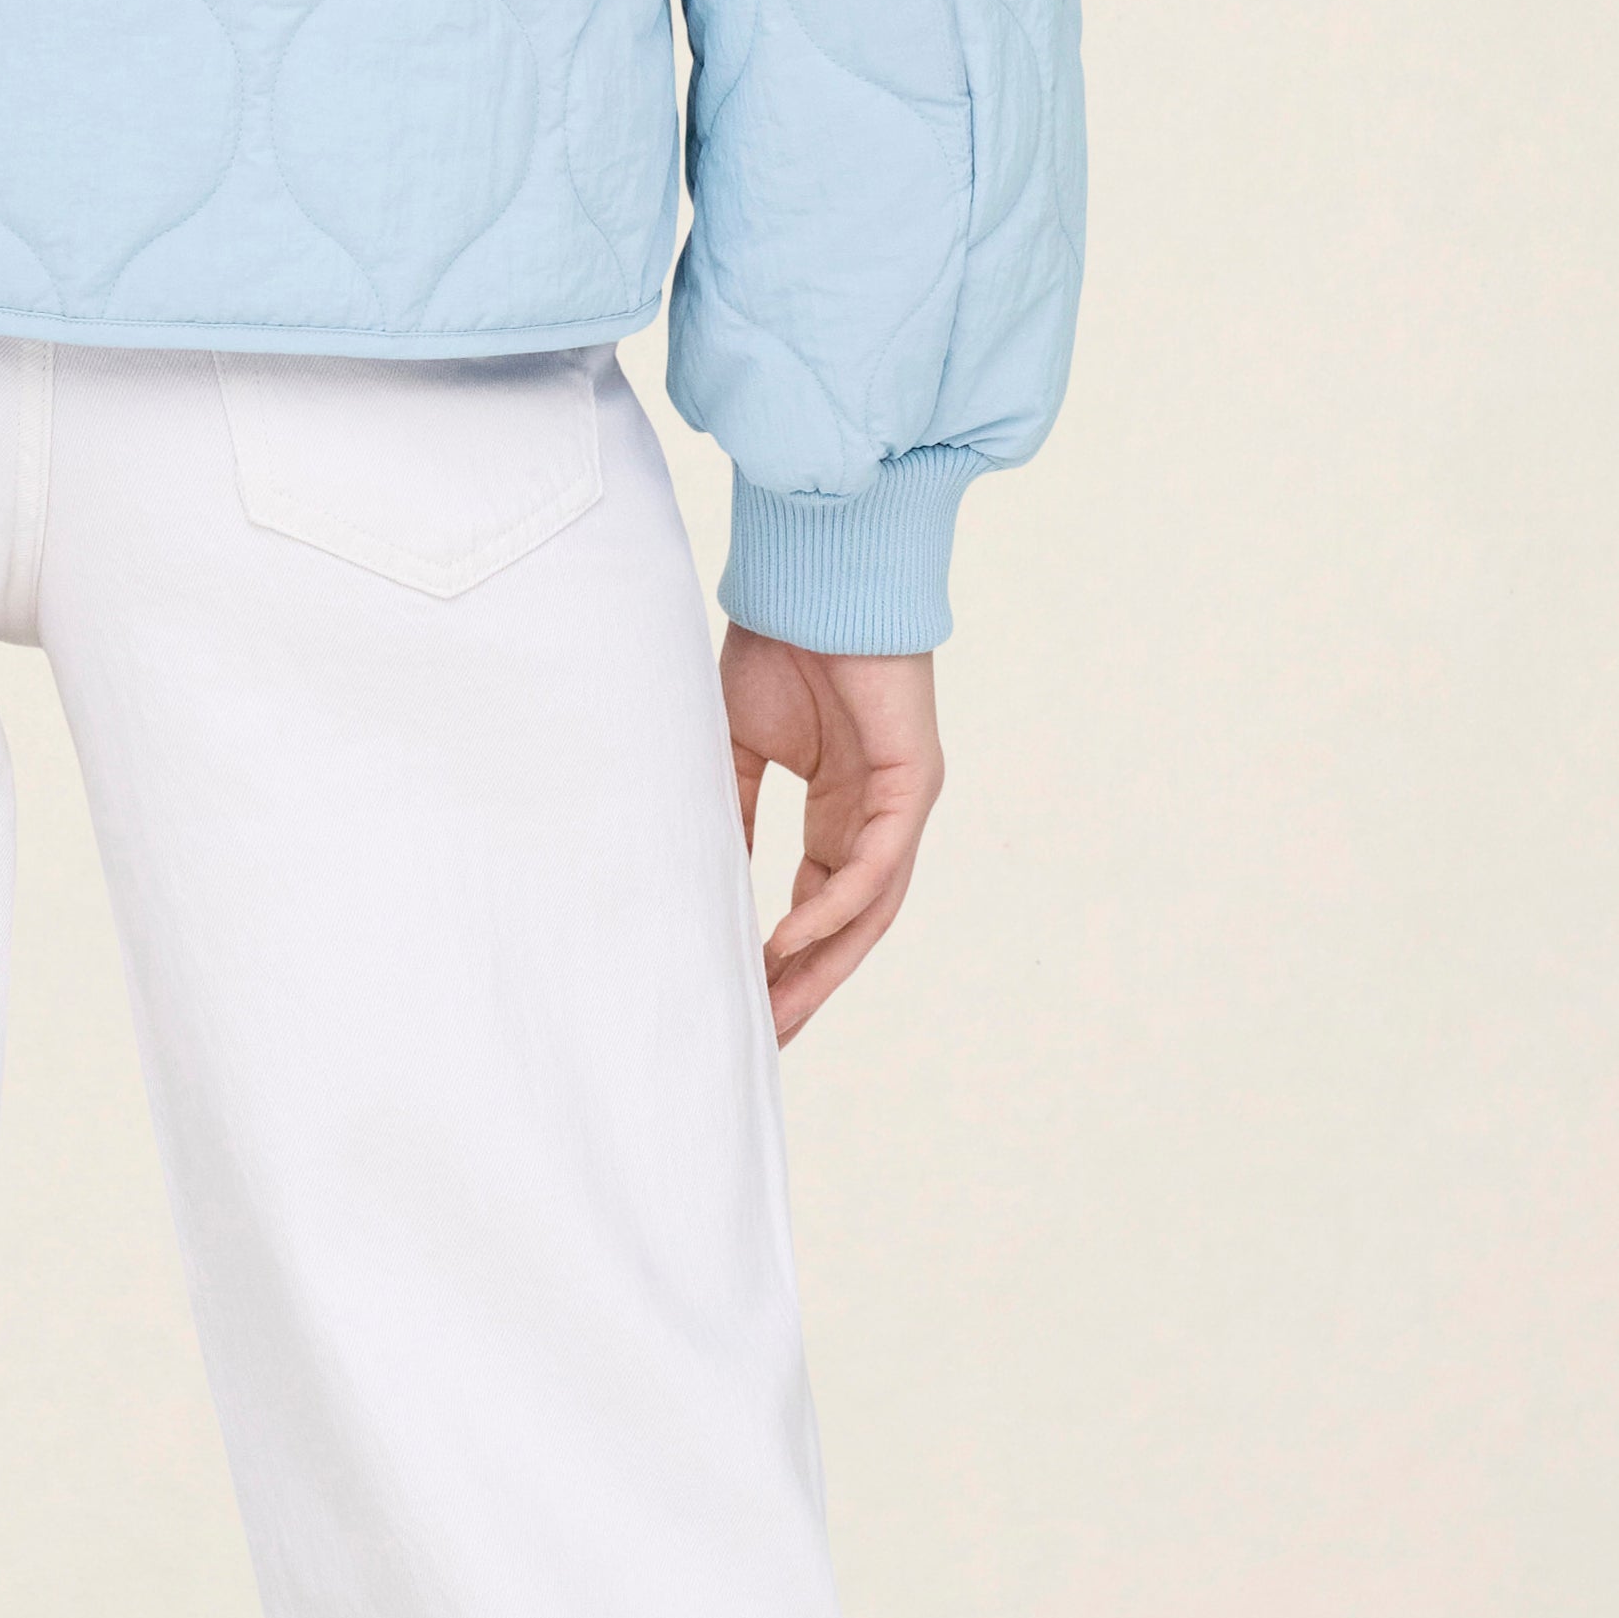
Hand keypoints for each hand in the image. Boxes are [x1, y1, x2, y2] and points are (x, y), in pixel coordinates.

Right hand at [720, 627, 944, 1038]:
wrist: (813, 579)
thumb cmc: (781, 647)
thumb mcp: (740, 747)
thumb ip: (734, 815)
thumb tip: (708, 881)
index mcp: (842, 812)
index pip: (820, 905)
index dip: (787, 960)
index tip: (745, 1003)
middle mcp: (878, 818)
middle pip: (851, 927)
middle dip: (808, 985)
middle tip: (764, 1037)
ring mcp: (899, 804)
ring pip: (871, 911)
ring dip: (823, 965)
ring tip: (776, 1009)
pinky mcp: (910, 784)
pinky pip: (874, 865)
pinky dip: (834, 907)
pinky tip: (791, 940)